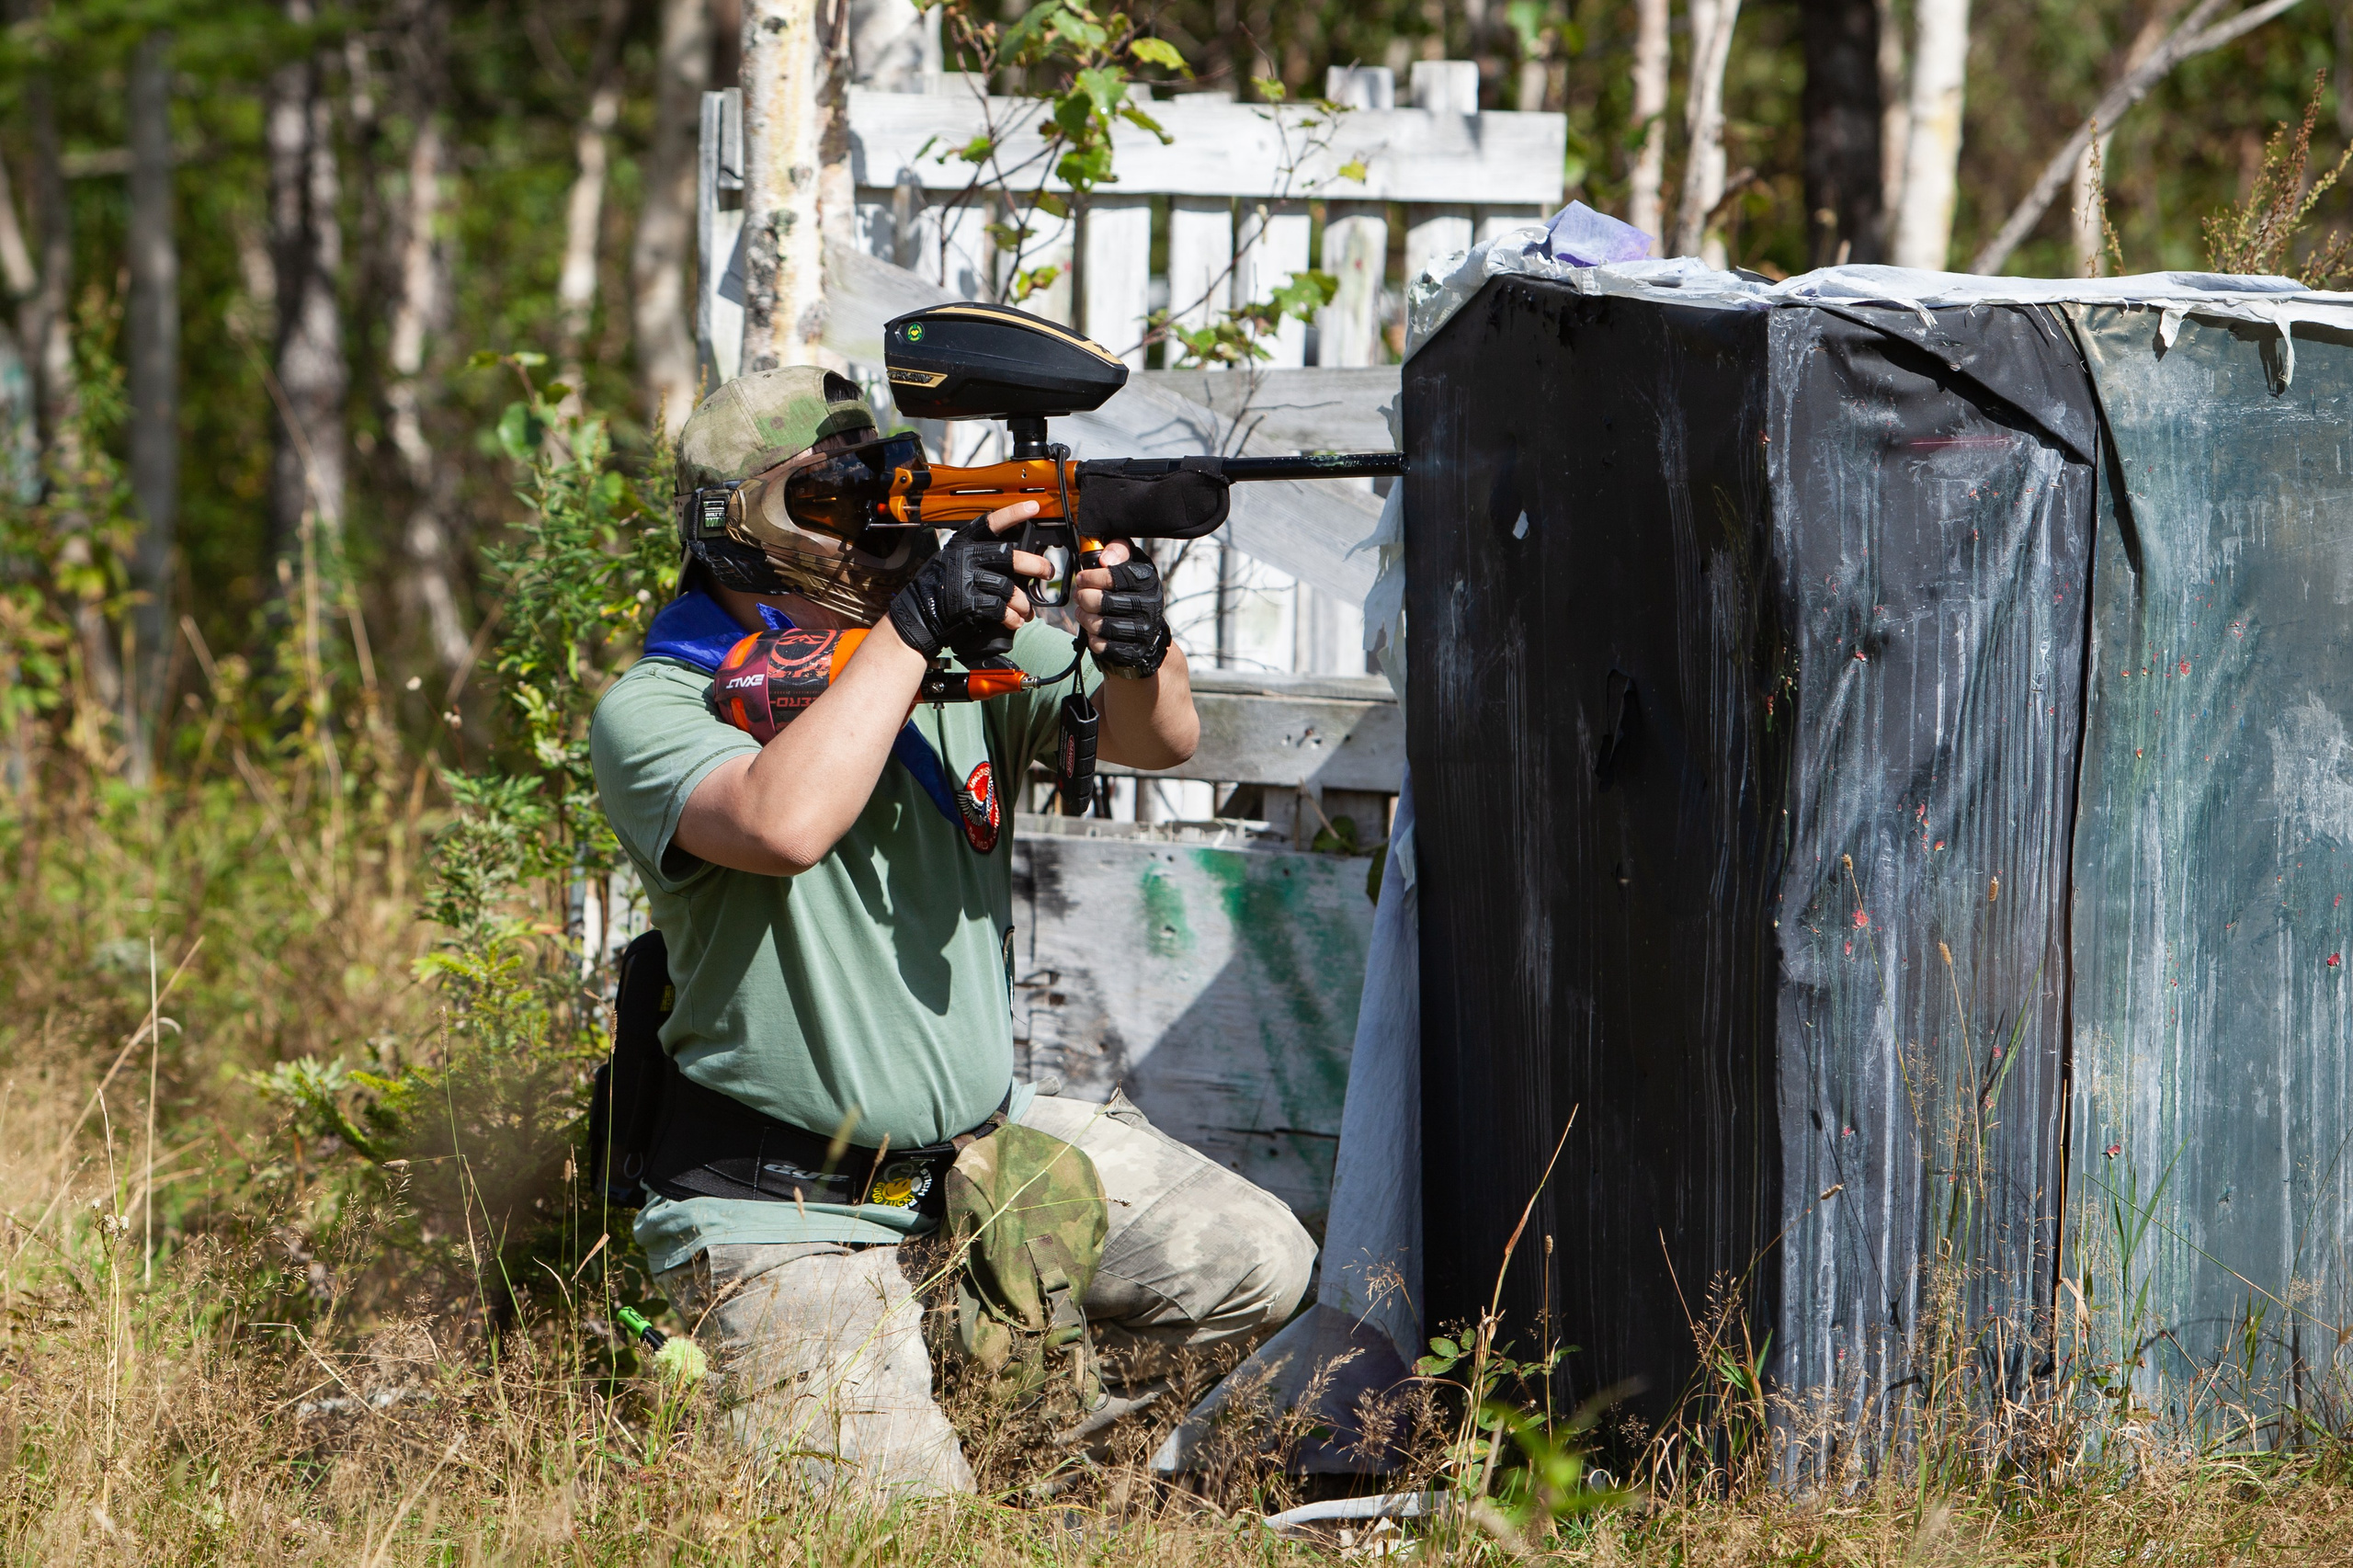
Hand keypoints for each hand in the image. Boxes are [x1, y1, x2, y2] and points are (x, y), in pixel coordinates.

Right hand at [887, 501, 1052, 662]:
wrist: (920, 614)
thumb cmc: (941, 587)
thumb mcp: (954, 561)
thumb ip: (981, 556)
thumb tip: (1020, 558)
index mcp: (963, 544)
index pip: (990, 523)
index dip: (1012, 514)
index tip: (1032, 507)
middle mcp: (964, 558)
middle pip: (1008, 557)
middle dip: (1034, 565)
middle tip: (1047, 571)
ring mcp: (964, 579)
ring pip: (1007, 588)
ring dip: (1022, 603)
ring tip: (1026, 610)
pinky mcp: (966, 602)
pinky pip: (999, 609)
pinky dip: (1011, 617)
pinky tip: (1014, 620)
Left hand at [1073, 539, 1170, 678]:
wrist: (1149, 631)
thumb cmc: (1133, 591)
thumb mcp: (1131, 563)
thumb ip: (1119, 549)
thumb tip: (1104, 558)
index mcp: (1147, 581)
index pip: (1113, 576)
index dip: (1091, 577)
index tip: (1081, 578)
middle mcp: (1149, 606)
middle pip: (1102, 602)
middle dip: (1083, 597)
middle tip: (1080, 595)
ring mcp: (1142, 631)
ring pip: (1100, 625)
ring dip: (1085, 617)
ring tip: (1083, 611)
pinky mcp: (1133, 651)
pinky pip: (1102, 645)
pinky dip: (1092, 637)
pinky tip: (1092, 629)